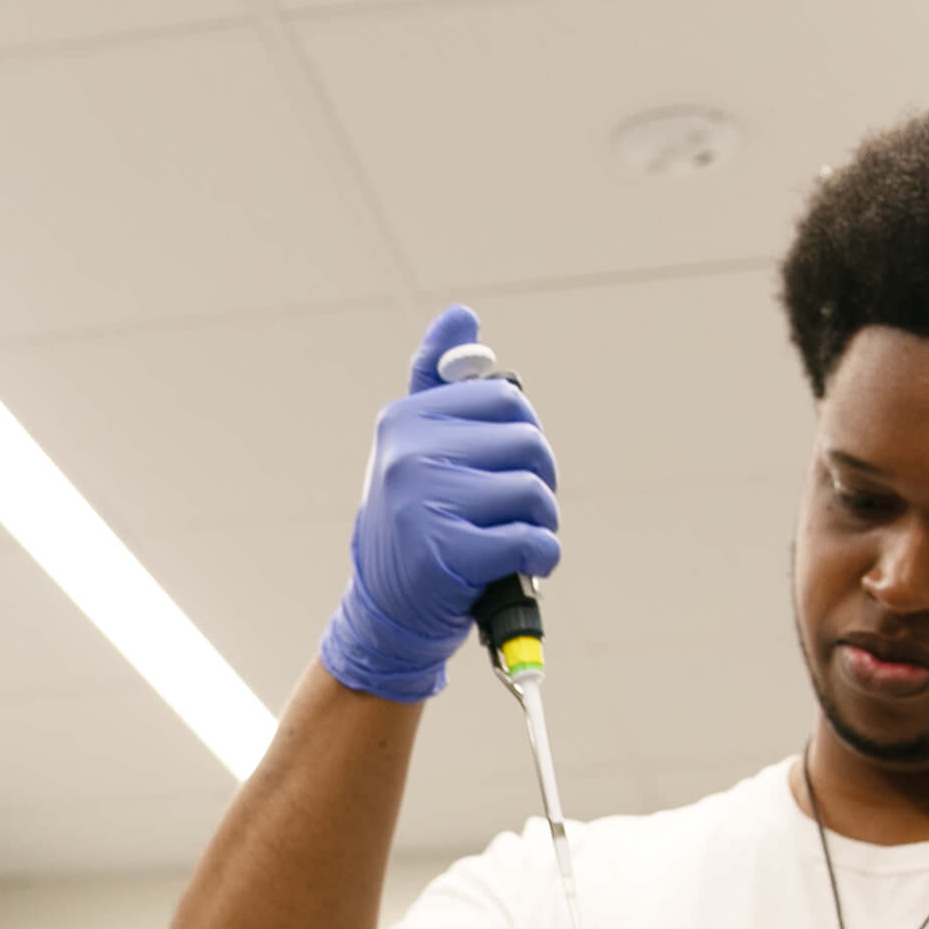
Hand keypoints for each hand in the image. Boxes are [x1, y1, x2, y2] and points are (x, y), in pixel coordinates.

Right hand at [317, 305, 562, 702]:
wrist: (385, 614)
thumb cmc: (414, 527)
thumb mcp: (414, 449)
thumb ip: (437, 384)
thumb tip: (462, 314)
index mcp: (405, 420)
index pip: (508, 400)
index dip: (524, 439)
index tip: (505, 470)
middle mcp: (409, 453)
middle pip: (528, 442)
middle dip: (538, 481)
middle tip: (516, 512)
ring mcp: (425, 501)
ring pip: (534, 491)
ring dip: (542, 524)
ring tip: (516, 542)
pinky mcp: (448, 551)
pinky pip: (532, 539)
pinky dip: (543, 557)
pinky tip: (527, 566)